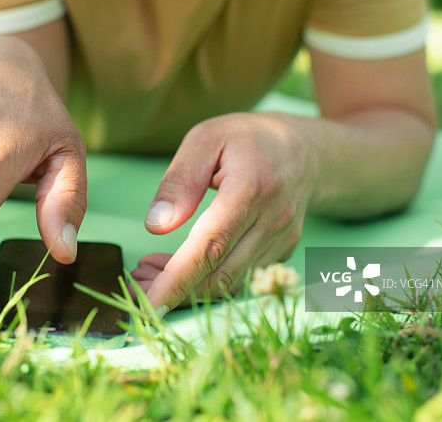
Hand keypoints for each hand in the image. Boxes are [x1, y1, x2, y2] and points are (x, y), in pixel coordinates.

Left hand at [131, 112, 316, 310]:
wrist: (305, 149)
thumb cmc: (247, 139)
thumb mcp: (205, 140)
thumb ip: (180, 181)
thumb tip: (155, 225)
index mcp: (251, 188)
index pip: (210, 246)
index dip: (176, 280)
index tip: (146, 302)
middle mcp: (272, 220)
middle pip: (221, 276)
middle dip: (174, 290)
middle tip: (135, 281)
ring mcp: (282, 240)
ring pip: (231, 283)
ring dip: (188, 288)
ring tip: (150, 270)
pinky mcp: (282, 252)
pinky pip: (242, 277)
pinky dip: (209, 280)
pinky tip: (182, 265)